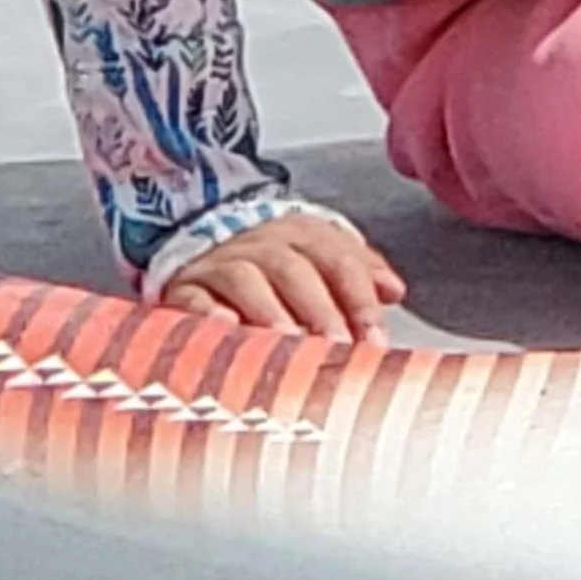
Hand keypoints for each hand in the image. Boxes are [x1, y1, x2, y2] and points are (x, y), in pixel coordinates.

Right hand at [159, 214, 403, 344]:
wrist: (202, 243)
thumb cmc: (274, 265)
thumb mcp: (318, 257)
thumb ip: (357, 272)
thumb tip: (394, 290)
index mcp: (300, 234)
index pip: (336, 256)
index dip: (357, 295)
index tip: (374, 336)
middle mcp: (261, 243)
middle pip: (292, 267)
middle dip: (318, 308)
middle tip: (336, 346)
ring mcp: (221, 264)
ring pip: (245, 278)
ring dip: (270, 310)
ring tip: (289, 341)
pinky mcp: (186, 289)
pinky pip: (195, 298)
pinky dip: (210, 314)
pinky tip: (228, 330)